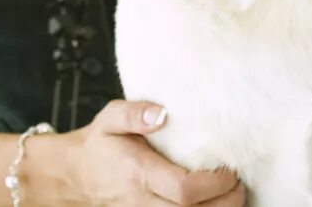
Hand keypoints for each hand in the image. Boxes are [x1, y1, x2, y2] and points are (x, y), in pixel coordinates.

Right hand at [41, 99, 244, 205]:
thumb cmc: (97, 146)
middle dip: (225, 202)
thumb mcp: (110, 118)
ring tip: (232, 195)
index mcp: (139, 174)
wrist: (72, 176)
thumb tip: (162, 113)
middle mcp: (141, 202)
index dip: (214, 184)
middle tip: (239, 184)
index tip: (229, 169)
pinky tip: (214, 204)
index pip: (184, 190)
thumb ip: (134, 113)